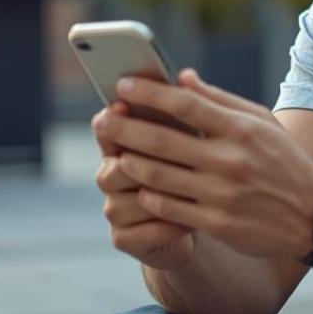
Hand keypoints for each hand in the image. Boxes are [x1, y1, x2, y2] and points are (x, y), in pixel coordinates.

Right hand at [92, 100, 195, 270]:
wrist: (205, 223)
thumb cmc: (200, 171)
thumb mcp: (198, 138)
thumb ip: (189, 110)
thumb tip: (185, 75)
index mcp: (124, 144)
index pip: (107, 128)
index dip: (114, 118)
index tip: (122, 104)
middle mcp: (112, 175)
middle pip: (113, 166)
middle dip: (139, 160)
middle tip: (168, 153)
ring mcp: (116, 209)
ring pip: (126, 200)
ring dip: (158, 198)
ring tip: (190, 192)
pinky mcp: (125, 239)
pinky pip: (141, 232)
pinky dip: (167, 227)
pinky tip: (191, 224)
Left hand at [96, 69, 312, 262]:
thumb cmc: (284, 161)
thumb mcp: (260, 122)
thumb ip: (219, 100)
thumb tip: (182, 77)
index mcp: (239, 129)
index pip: (183, 103)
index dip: (147, 93)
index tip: (121, 86)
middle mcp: (229, 160)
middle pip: (161, 139)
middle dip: (124, 127)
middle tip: (100, 119)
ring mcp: (222, 194)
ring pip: (159, 176)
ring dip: (130, 162)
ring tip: (114, 153)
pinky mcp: (218, 224)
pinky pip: (170, 208)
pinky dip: (149, 196)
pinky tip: (140, 186)